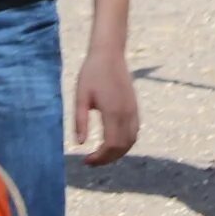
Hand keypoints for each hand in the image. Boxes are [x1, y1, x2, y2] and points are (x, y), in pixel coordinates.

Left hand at [73, 48, 138, 165]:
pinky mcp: (135, 107)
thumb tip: (79, 143)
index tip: (86, 160)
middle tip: (91, 161)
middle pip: (122, 147)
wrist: (109, 54)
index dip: (100, 158)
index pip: (111, 145)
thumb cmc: (91, 73)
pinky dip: (125, 143)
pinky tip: (112, 142)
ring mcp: (133, 111)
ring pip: (131, 141)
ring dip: (118, 152)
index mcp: (112, 112)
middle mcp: (126, 113)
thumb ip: (80, 121)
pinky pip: (134, 132)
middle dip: (107, 159)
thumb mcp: (80, 97)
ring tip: (101, 154)